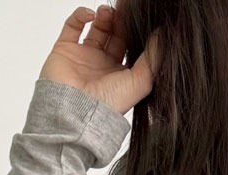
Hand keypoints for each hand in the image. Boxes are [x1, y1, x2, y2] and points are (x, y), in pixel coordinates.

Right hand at [40, 6, 161, 116]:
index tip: (137, 17)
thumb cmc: (109, 103)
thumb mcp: (140, 81)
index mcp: (120, 74)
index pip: (130, 45)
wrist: (76, 111)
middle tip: (123, 10)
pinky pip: (72, 26)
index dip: (133, 31)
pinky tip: (91, 15)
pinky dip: (81, 15)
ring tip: (108, 12)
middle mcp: (102, 65)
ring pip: (96, 28)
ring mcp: (83, 56)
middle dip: (120, 21)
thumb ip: (153, 58)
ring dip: (104, 16)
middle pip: (114, 34)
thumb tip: (163, 36)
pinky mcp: (65, 49)